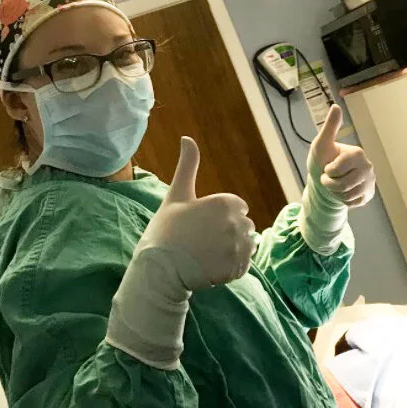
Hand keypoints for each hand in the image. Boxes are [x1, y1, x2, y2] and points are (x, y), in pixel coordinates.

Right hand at [139, 137, 255, 288]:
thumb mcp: (177, 195)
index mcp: (225, 203)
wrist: (160, 270)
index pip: (238, 207)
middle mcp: (237, 223)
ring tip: (208, 254)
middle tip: (202, 241)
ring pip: (246, 244)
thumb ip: (187, 166)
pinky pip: (245, 263)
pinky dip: (233, 266)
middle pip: (244, 225)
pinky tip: (213, 266)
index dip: (220, 216)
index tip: (202, 225)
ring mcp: (239, 247)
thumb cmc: (165, 230)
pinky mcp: (239, 268)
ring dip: (233, 249)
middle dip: (228, 232)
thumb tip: (187, 137)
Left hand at [308, 105, 375, 207]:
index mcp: (358, 153)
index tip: (328, 166)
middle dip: (329, 184)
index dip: (327, 172)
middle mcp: (368, 167)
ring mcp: (370, 182)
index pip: (336, 170)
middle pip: (342, 185)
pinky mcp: (368, 195)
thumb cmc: (323, 159)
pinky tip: (343, 191)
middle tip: (329, 177)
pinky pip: (352, 203)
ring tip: (335, 184)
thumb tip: (336, 106)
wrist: (325, 180)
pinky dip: (343, 200)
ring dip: (335, 193)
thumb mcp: (322, 143)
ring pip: (347, 196)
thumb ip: (330, 127)